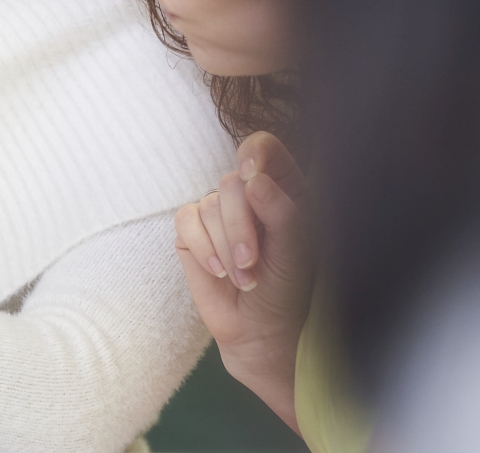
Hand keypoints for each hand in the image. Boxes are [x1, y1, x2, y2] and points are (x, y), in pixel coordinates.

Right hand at [174, 131, 313, 432]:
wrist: (260, 331)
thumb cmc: (288, 290)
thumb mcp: (294, 253)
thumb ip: (281, 213)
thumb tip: (252, 180)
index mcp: (282, 190)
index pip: (264, 148)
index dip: (255, 154)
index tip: (253, 177)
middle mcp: (249, 196)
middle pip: (232, 182)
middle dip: (240, 225)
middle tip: (251, 262)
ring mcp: (218, 213)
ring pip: (208, 205)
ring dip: (224, 247)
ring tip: (243, 277)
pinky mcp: (191, 233)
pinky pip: (185, 221)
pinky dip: (202, 249)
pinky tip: (219, 272)